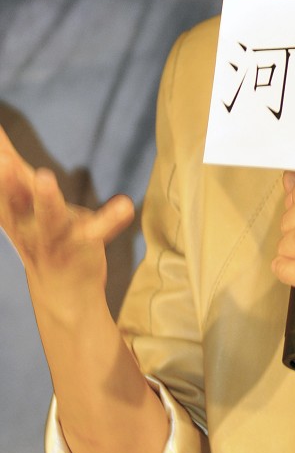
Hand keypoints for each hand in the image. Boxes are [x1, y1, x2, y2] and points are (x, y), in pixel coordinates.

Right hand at [0, 126, 133, 317]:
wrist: (60, 294)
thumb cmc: (37, 232)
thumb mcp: (17, 198)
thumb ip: (6, 158)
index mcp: (10, 209)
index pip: (2, 187)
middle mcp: (27, 224)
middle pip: (14, 201)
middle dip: (7, 182)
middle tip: (4, 161)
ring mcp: (55, 237)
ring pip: (49, 218)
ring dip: (46, 199)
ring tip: (42, 177)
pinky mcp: (84, 244)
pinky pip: (98, 230)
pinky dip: (112, 217)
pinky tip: (125, 205)